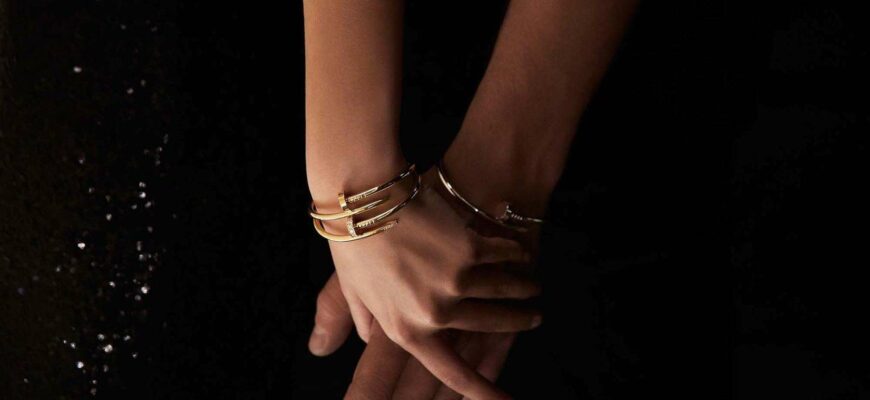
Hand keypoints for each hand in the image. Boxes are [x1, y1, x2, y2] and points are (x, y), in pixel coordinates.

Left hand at [313, 166, 540, 398]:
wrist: (365, 196)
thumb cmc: (354, 241)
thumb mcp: (352, 291)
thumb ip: (365, 320)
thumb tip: (366, 340)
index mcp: (406, 330)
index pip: (451, 372)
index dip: (482, 391)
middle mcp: (435, 314)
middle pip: (492, 324)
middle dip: (519, 319)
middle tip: (533, 315)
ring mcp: (456, 284)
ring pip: (506, 291)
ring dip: (524, 288)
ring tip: (533, 286)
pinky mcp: (471, 250)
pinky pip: (505, 257)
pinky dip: (516, 253)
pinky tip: (520, 249)